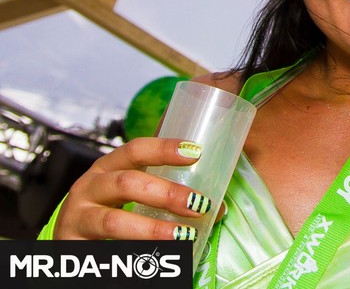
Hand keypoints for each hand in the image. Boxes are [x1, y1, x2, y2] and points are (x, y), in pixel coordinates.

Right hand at [53, 137, 212, 240]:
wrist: (71, 242)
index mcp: (108, 167)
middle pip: (127, 184)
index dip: (163, 149)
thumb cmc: (109, 210)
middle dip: (166, 194)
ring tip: (183, 236)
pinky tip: (155, 261)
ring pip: (114, 221)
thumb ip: (167, 193)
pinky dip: (134, 255)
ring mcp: (77, 218)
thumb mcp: (133, 194)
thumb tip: (218, 207)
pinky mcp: (73, 247)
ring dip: (153, 229)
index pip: (134, 150)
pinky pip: (106, 251)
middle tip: (198, 204)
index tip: (195, 152)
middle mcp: (88, 187)